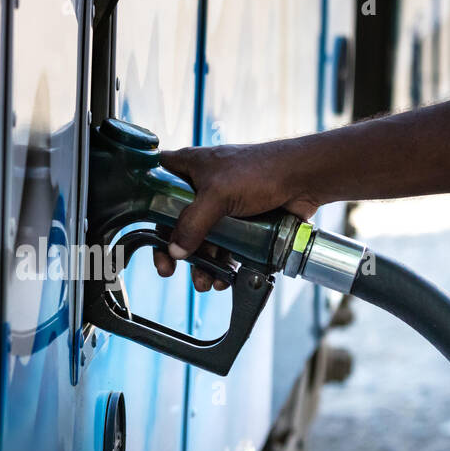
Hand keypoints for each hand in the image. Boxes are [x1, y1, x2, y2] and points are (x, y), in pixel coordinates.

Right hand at [152, 139, 322, 290]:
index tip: (145, 231)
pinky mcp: (241, 223)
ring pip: (201, 240)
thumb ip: (192, 224)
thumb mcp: (217, 195)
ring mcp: (222, 206)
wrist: (304, 180)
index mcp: (190, 168)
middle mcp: (202, 187)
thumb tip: (175, 251)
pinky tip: (223, 279)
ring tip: (204, 282)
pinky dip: (221, 265)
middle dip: (174, 249)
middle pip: (176, 221)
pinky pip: (224, 248)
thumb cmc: (261, 171)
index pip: (156, 183)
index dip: (146, 206)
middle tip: (169, 269)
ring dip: (200, 264)